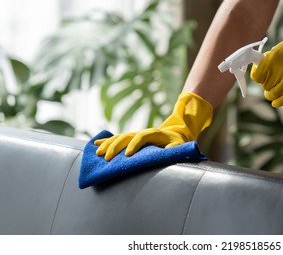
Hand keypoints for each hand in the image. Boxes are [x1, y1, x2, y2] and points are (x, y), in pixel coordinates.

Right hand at [95, 93, 212, 160]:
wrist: (174, 135)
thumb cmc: (177, 143)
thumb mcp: (179, 146)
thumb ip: (174, 149)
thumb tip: (168, 152)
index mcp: (155, 133)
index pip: (142, 136)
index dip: (134, 145)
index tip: (127, 156)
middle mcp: (142, 132)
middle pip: (126, 136)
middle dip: (115, 146)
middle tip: (107, 158)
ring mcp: (135, 135)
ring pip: (119, 137)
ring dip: (107, 144)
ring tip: (97, 153)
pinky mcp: (131, 139)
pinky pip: (116, 139)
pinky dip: (106, 141)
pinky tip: (95, 145)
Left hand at [251, 9, 282, 106]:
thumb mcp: (279, 48)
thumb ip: (270, 60)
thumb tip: (262, 71)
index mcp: (271, 59)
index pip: (256, 76)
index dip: (257, 78)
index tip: (260, 77)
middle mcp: (279, 70)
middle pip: (265, 86)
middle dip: (266, 86)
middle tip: (271, 83)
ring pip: (273, 94)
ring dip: (271, 95)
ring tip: (273, 93)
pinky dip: (279, 103)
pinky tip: (276, 103)